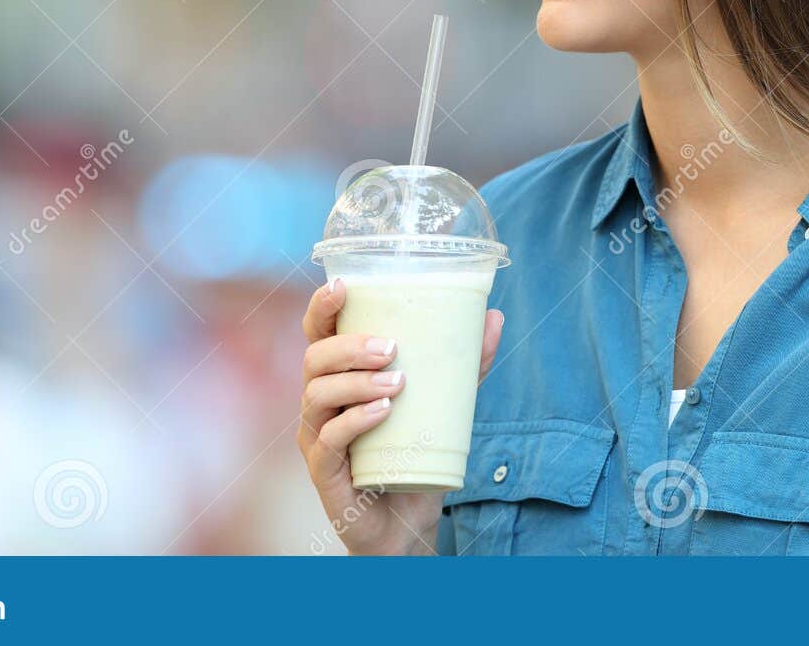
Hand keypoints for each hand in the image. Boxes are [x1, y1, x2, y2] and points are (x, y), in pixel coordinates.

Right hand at [297, 277, 503, 554]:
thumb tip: (494, 317)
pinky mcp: (324, 472)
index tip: (343, 285)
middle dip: (349, 347)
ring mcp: (316, 437)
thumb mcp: (443, 404)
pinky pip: (328, 440)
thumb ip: (465, 365)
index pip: (318, 332)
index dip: (322, 306)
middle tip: (391, 348)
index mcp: (339, 376)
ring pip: (317, 395)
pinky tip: (384, 413)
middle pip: (314, 359)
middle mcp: (320, 401)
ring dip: (357, 383)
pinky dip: (354, 422)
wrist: (407, 523)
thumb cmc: (414, 454)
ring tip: (398, 383)